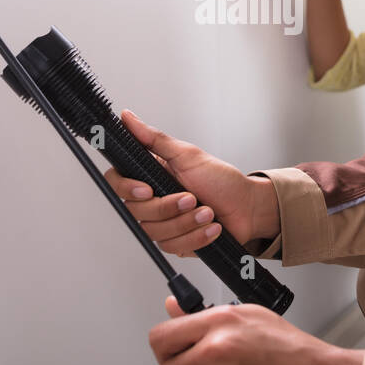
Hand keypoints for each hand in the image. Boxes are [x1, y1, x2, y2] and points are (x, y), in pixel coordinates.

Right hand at [102, 110, 280, 256]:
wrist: (246, 207)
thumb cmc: (220, 179)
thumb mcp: (187, 155)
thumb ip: (154, 139)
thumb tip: (127, 117)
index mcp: (150, 175)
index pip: (118, 182)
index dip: (127, 188)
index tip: (148, 189)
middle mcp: (152, 200)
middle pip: (137, 211)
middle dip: (168, 207)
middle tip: (192, 198)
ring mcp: (163, 223)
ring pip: (156, 232)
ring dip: (187, 223)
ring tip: (208, 212)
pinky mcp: (176, 242)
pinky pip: (174, 246)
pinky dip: (197, 237)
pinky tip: (213, 228)